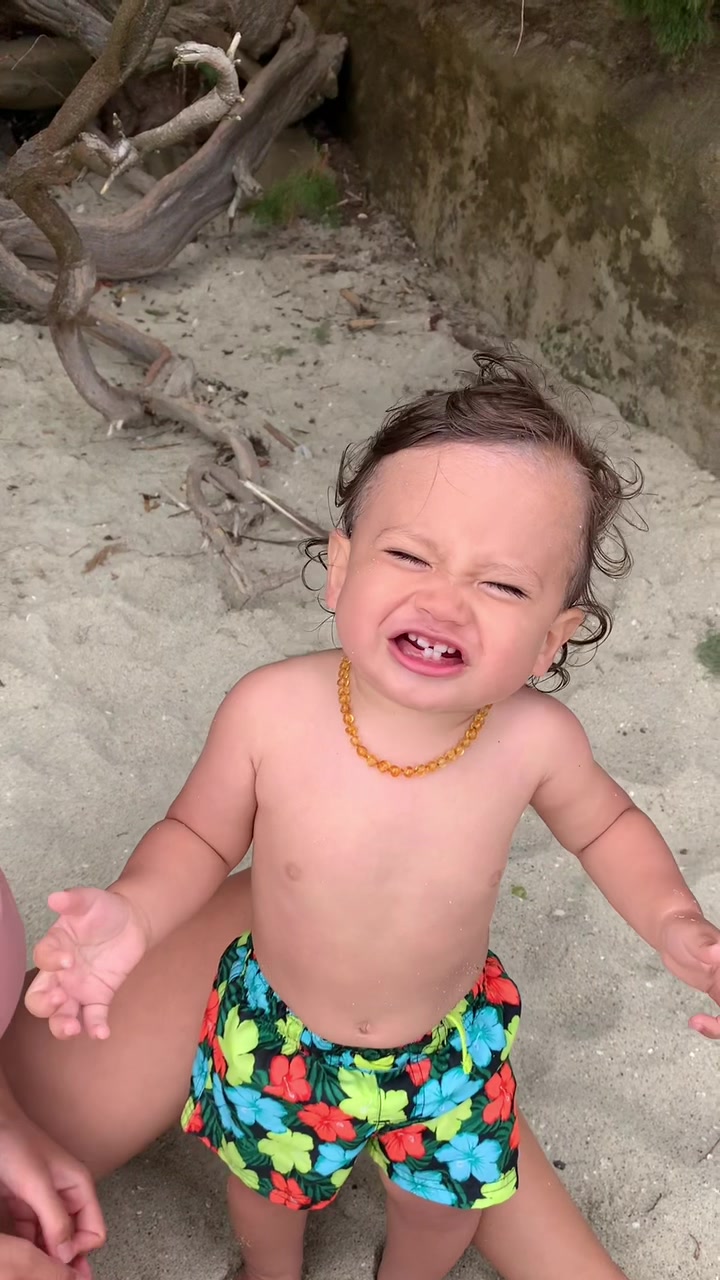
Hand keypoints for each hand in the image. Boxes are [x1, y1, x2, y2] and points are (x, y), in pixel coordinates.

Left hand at [0, 1111, 104, 1275]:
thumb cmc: (14, 1141)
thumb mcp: (37, 1183)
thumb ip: (56, 1218)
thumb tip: (68, 1252)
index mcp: (78, 1186)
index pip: (94, 1231)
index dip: (78, 1248)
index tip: (57, 1254)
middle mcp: (65, 1196)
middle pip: (75, 1239)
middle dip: (65, 1257)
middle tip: (49, 1274)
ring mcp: (45, 1202)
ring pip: (54, 1240)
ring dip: (46, 1255)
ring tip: (36, 1269)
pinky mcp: (25, 1206)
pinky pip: (33, 1235)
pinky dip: (31, 1248)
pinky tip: (24, 1255)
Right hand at [25, 888, 147, 1038]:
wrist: (132, 920)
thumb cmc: (104, 909)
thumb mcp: (90, 900)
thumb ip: (73, 900)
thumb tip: (55, 897)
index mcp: (55, 947)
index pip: (42, 958)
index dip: (51, 961)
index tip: (67, 960)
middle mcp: (61, 973)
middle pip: (39, 997)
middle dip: (44, 1004)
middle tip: (61, 999)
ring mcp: (78, 988)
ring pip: (60, 1015)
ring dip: (62, 1025)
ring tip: (73, 1027)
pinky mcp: (99, 997)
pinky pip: (92, 1017)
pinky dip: (95, 1027)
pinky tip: (101, 1034)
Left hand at [659, 913, 719, 1038]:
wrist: (671, 929)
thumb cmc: (683, 928)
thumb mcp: (692, 935)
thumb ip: (706, 946)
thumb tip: (719, 951)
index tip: (718, 1018)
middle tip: (703, 1023)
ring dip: (719, 1027)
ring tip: (697, 1022)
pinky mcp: (718, 991)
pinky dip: (714, 1026)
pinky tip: (697, 1022)